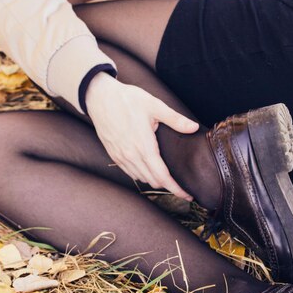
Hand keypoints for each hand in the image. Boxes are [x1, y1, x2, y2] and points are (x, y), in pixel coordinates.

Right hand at [85, 72, 199, 199]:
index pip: (162, 176)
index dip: (176, 189)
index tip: (187, 195)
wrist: (99, 98)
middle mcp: (131, 156)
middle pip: (153, 181)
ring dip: (154, 180)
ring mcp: (121, 157)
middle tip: (180, 185)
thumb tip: (193, 127)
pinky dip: (142, 174)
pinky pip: (130, 172)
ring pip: (141, 178)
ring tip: (165, 176)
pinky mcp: (114, 155)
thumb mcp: (154, 105)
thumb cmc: (127, 99)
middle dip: (168, 186)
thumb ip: (175, 119)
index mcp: (144, 146)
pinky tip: (148, 168)